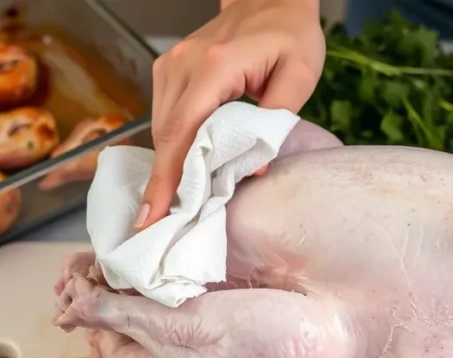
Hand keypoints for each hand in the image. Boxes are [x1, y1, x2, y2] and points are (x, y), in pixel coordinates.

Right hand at [136, 0, 324, 229]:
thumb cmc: (291, 36)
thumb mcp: (299, 76)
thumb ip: (276, 122)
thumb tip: (251, 169)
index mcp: (216, 66)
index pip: (183, 131)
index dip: (167, 178)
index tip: (152, 215)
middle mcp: (184, 64)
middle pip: (165, 135)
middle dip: (161, 184)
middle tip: (156, 226)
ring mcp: (172, 65)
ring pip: (161, 128)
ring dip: (167, 167)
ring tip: (172, 206)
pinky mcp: (169, 71)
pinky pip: (165, 116)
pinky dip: (173, 147)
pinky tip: (183, 171)